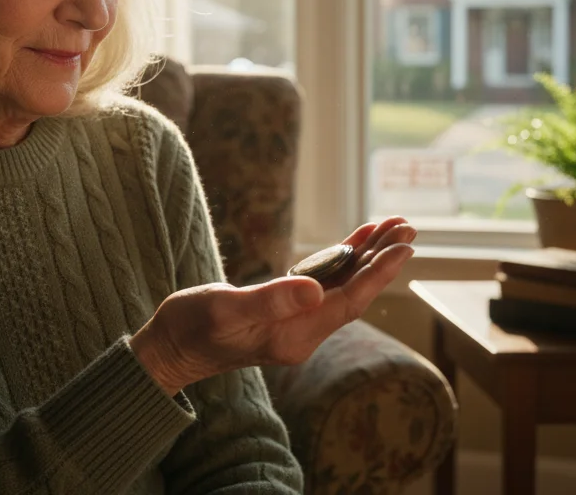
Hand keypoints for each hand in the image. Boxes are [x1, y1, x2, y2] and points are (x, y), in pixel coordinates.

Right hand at [131, 217, 416, 395]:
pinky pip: (325, 284)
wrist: (168, 350)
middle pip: (354, 292)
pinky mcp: (285, 312)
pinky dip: (342, 260)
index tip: (403, 246)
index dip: (378, 272)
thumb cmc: (189, 329)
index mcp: (295, 336)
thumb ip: (270, 300)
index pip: (349, 301)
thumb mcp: (225, 310)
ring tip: (391, 227)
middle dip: (382, 259)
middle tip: (407, 226)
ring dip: (367, 257)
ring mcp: (296, 323)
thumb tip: (315, 289)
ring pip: (343, 286)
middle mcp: (303, 332)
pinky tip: (356, 241)